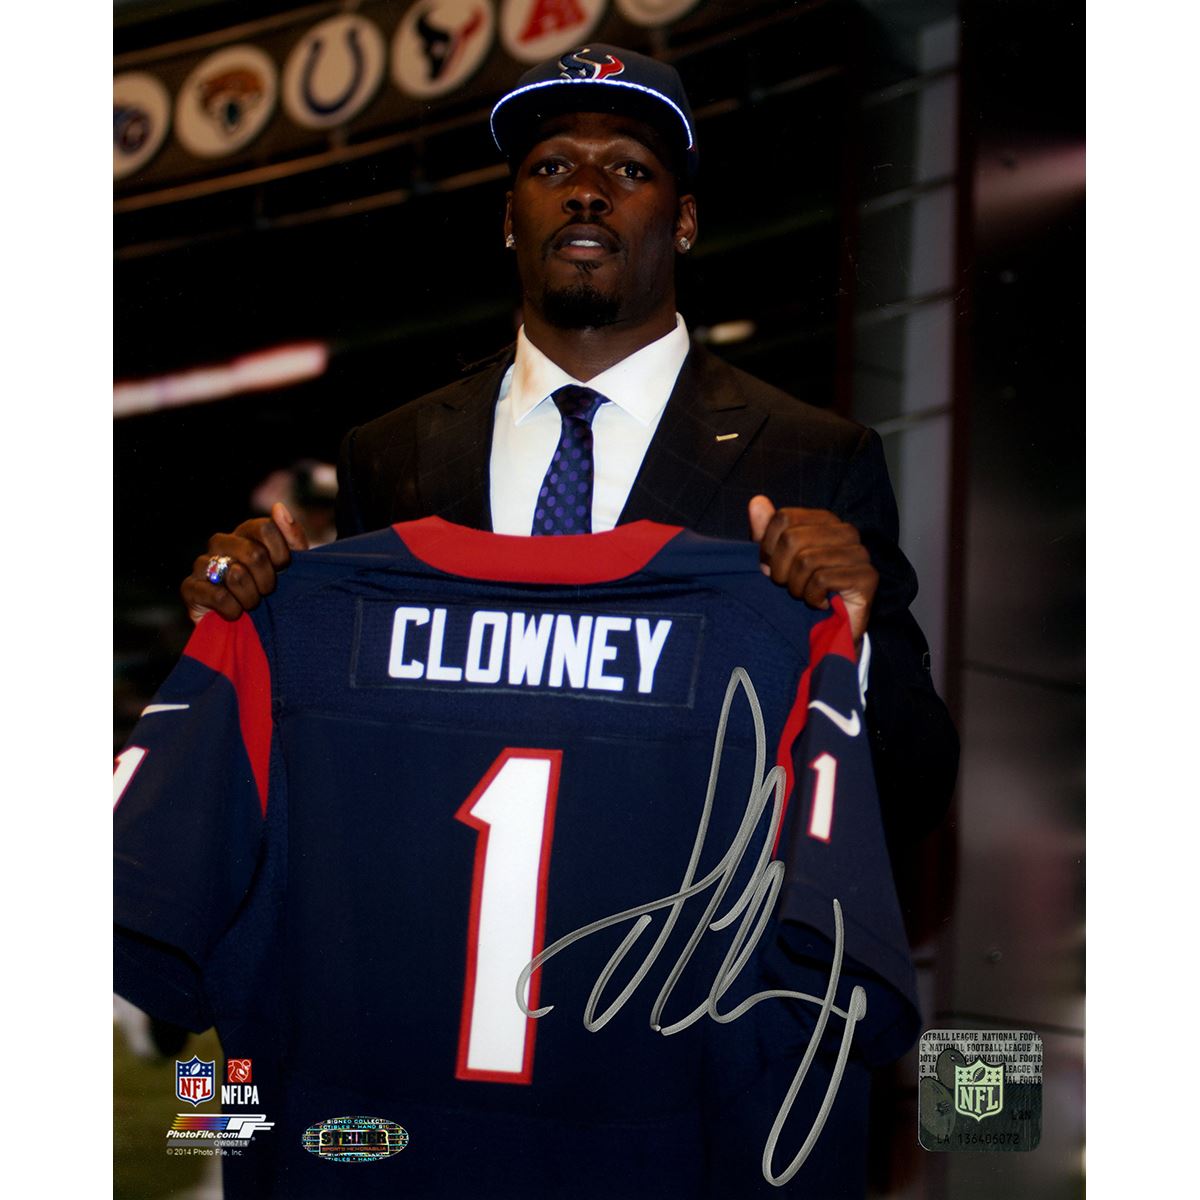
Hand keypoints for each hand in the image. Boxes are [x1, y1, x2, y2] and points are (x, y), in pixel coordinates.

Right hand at [181, 503, 309, 623]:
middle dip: (268, 580)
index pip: (266, 528)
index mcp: (245, 533)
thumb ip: (292, 536)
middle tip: (266, 592)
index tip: (283, 571)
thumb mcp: (292, 565)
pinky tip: (235, 613)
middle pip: (254, 553)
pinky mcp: (189, 587)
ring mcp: (202, 563)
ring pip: (236, 574)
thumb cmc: (272, 590)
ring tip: (251, 604)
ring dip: (252, 597)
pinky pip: (218, 595)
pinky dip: (233, 609)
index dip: (281, 555)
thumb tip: (279, 507)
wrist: (247, 626)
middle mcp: (221, 542)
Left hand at [747, 495, 877, 649]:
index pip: (783, 518)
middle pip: (792, 538)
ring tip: (805, 596)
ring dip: (796, 587)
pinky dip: (812, 598)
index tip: (772, 568)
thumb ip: (766, 531)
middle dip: (780, 570)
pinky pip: (822, 580)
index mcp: (824, 520)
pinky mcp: (867, 576)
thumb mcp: (777, 560)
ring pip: (806, 561)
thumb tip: (757, 501)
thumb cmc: (803, 590)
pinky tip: (820, 604)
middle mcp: (845, 531)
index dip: (768, 547)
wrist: (830, 630)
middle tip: (788, 586)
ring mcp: (859, 553)